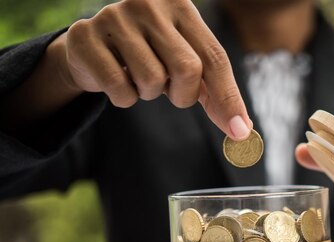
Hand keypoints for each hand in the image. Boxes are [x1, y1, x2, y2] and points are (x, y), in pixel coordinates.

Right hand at [59, 0, 250, 138]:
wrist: (91, 47)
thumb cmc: (150, 56)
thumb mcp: (185, 64)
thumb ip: (214, 91)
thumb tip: (242, 129)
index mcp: (181, 6)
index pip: (214, 57)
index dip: (229, 98)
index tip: (240, 131)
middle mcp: (149, 4)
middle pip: (188, 69)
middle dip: (183, 94)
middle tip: (168, 90)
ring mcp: (115, 17)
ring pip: (152, 80)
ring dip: (149, 94)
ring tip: (138, 77)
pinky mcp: (85, 37)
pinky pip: (120, 88)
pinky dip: (124, 98)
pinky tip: (117, 79)